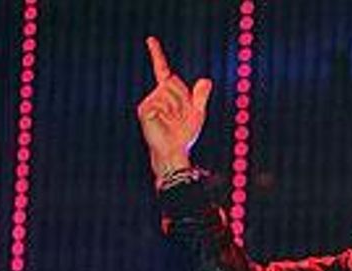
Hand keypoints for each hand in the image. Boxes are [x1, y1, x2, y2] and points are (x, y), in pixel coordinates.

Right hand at [136, 36, 211, 179]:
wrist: (175, 150)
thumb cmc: (184, 135)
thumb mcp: (198, 113)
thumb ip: (201, 96)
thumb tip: (206, 79)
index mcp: (167, 94)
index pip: (162, 70)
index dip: (156, 54)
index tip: (150, 40)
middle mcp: (156, 95)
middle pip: (174, 81)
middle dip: (184, 97)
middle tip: (180, 116)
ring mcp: (149, 101)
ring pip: (169, 91)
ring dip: (177, 106)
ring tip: (173, 120)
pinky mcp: (144, 109)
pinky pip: (162, 101)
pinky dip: (168, 111)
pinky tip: (165, 121)